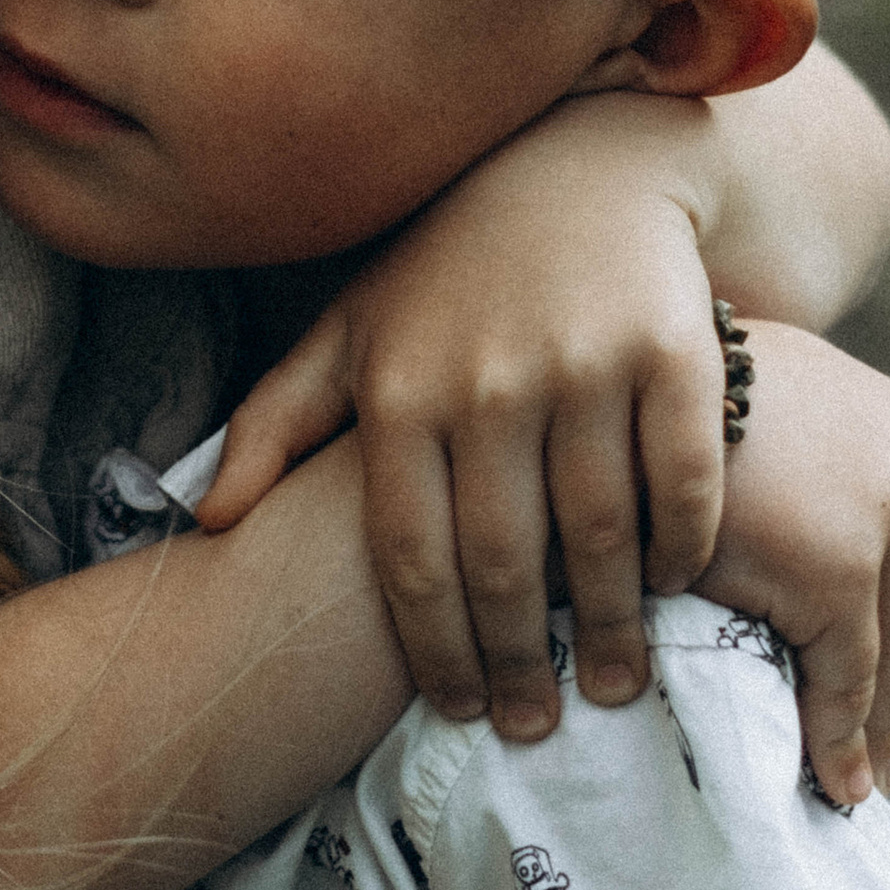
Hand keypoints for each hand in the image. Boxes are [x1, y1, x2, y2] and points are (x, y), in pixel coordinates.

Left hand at [197, 100, 734, 742]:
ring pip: (601, 537)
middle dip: (521, 666)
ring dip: (611, 628)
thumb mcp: (348, 331)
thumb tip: (204, 519)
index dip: (438, 654)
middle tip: (534, 728)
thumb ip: (273, 422)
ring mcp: (584, 364)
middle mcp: (487, 381)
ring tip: (613, 683)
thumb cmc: (448, 267)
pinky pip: (685, 481)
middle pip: (506, 566)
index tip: (460, 712)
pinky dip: (684, 546)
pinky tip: (673, 582)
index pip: (413, 561)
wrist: (579, 161)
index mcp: (401, 392)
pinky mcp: (672, 349)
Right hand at [702, 323, 889, 806]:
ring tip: (864, 791)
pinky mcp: (833, 570)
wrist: (613, 384)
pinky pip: (844, 680)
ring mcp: (878, 519)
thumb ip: (857, 427)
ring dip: (881, 736)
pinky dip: (839, 741)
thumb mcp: (781, 390)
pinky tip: (833, 782)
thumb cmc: (674, 393)